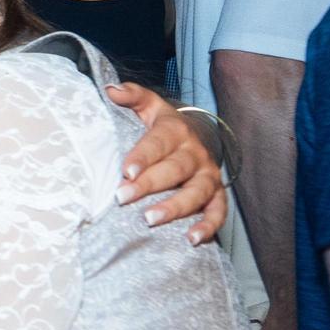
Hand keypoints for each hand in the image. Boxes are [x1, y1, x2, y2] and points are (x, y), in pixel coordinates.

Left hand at [107, 83, 225, 244]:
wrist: (194, 137)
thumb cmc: (161, 126)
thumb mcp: (148, 106)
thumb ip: (131, 96)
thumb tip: (111, 90)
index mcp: (176, 130)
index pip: (158, 143)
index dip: (142, 157)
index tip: (124, 171)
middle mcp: (195, 153)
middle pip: (174, 170)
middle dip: (149, 185)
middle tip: (123, 198)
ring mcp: (208, 175)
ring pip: (196, 193)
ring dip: (175, 208)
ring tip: (150, 220)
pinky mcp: (217, 194)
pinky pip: (218, 212)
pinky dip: (208, 226)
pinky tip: (193, 239)